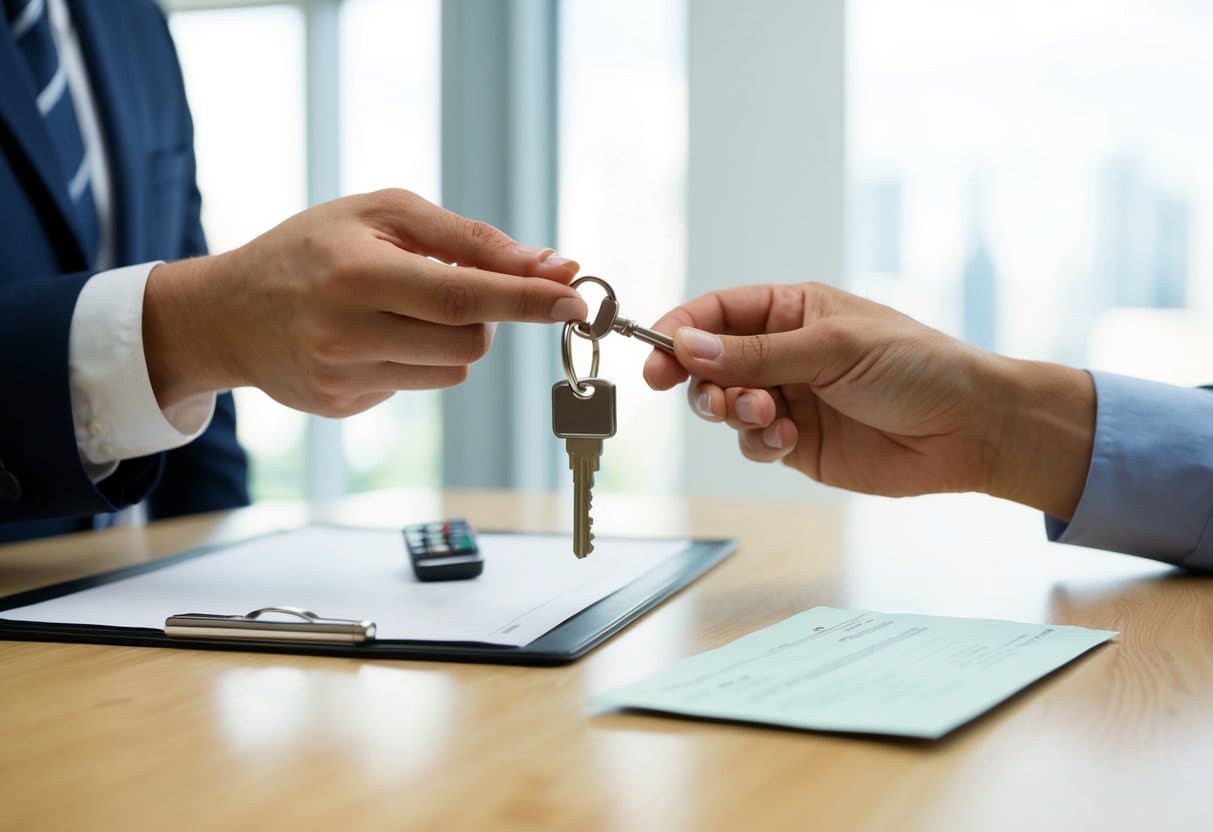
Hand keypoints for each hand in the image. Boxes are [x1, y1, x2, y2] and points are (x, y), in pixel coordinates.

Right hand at [143, 189, 585, 416]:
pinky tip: (372, 337)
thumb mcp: (381, 214)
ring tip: (401, 309)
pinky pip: (418, 384)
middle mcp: (347, 330)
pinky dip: (415, 358)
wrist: (227, 311)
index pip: (464, 294)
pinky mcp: (342, 405)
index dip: (526, 299)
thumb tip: (547, 264)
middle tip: (449, 285)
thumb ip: (467, 239)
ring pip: (454, 367)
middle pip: (470, 338)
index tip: (574, 298)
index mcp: (358, 272)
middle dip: (485, 313)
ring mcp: (343, 376)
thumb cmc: (312, 248)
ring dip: (452, 337)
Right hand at [643, 282, 1094, 518]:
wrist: (970, 430)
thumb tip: (688, 348)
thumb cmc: (917, 367)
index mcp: (793, 310)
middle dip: (701, 380)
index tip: (657, 355)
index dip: (682, 331)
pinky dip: (758, 444)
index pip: (718, 313)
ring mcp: (789, 399)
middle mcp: (783, 353)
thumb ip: (757, 354)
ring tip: (764, 416)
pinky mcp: (798, 444)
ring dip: (732, 412)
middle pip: (710, 363)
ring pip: (725, 405)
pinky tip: (788, 441)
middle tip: (708, 397)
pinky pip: (752, 444)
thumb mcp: (833, 348)